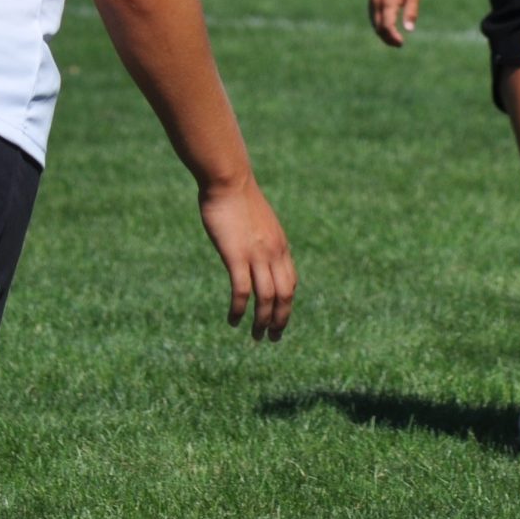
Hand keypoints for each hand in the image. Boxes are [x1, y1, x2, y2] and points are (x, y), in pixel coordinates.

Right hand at [199, 175, 295, 339]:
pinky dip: (239, 309)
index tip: (279, 319)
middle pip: (284, 296)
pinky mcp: (236, 256)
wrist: (229, 180)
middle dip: (280, 320)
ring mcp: (257, 255)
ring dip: (262, 321)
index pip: (290, 284)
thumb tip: (256, 250)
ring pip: (266, 298)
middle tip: (272, 338)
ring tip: (256, 336)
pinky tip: (233, 320)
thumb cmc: (238, 198)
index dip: (286, 306)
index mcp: (280, 246)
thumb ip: (261, 239)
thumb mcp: (258, 222)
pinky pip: (242, 291)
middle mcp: (274, 253)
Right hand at [369, 0, 421, 45]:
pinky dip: (379, 24)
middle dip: (387, 38)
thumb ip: (411, 12)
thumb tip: (409, 30)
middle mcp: (377, 2)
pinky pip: (373, 15)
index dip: (393, 37)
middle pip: (378, 28)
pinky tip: (387, 26)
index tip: (401, 43)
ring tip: (393, 38)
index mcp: (388, 2)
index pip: (387, 27)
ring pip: (374, 22)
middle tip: (399, 44)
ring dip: (382, 32)